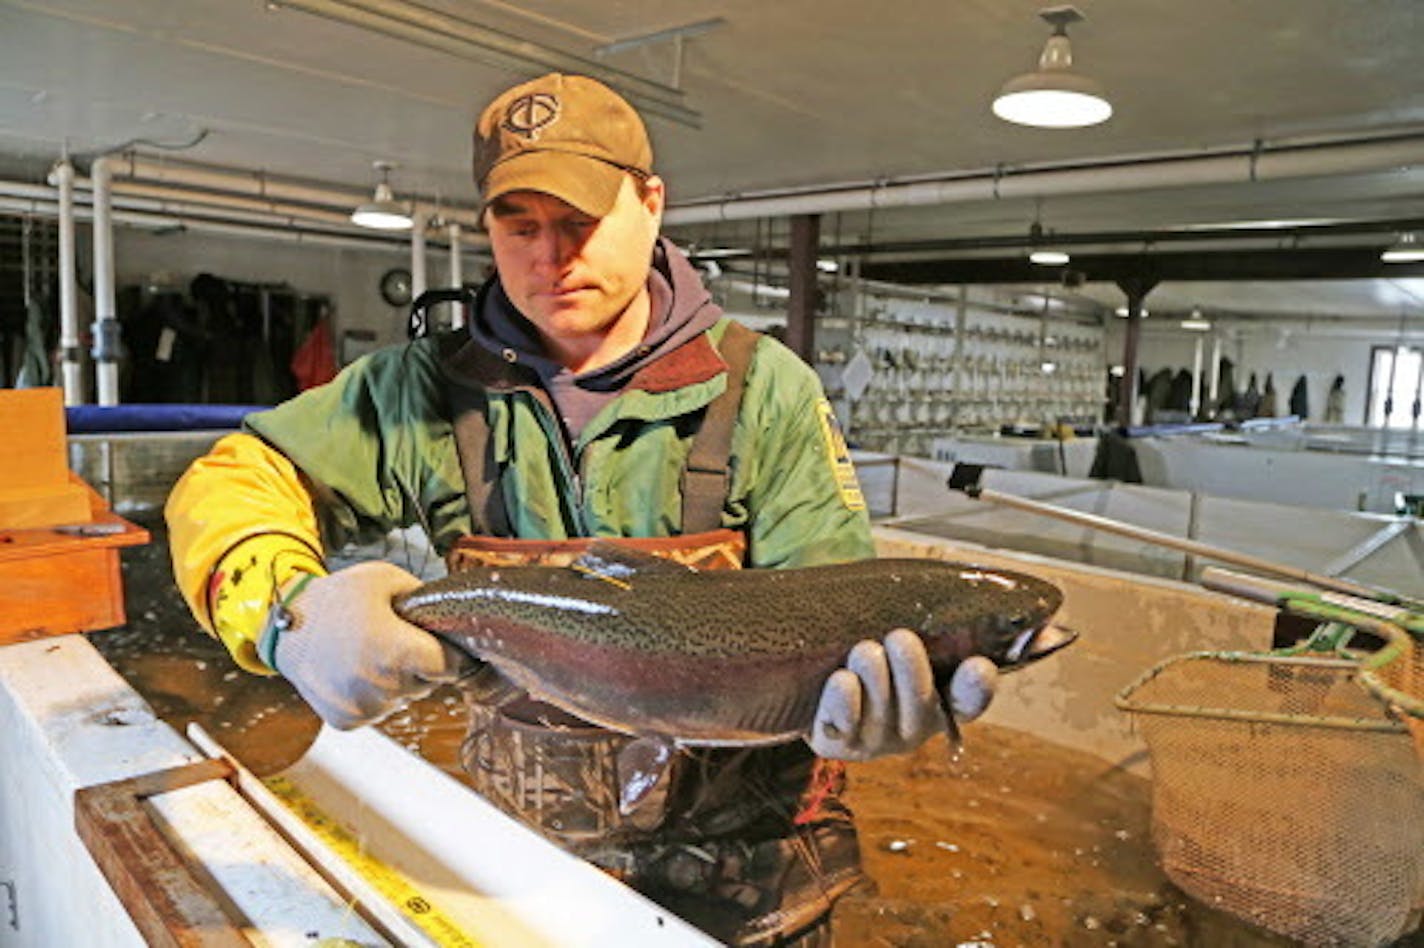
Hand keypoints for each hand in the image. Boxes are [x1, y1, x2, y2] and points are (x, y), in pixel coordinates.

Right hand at [263, 561, 469, 728]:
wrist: (284, 628)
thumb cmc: (335, 600)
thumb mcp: (385, 579)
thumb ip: (425, 598)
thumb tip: (453, 613)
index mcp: (397, 653)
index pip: (453, 667)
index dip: (450, 652)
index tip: (440, 642)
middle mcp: (382, 688)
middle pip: (428, 683)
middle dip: (421, 664)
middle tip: (393, 639)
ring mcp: (363, 708)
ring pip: (404, 698)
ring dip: (398, 681)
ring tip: (370, 652)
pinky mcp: (347, 720)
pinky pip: (379, 709)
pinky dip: (374, 694)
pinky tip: (355, 670)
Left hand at [807, 629, 997, 760]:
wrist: (813, 694)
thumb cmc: (866, 658)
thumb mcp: (894, 644)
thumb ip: (917, 626)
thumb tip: (930, 584)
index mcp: (938, 702)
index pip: (968, 700)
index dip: (977, 687)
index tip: (979, 665)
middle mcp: (912, 726)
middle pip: (921, 701)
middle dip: (912, 669)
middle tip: (900, 637)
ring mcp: (876, 740)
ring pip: (882, 708)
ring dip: (874, 675)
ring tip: (865, 649)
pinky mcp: (839, 744)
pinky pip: (845, 722)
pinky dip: (845, 699)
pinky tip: (842, 679)